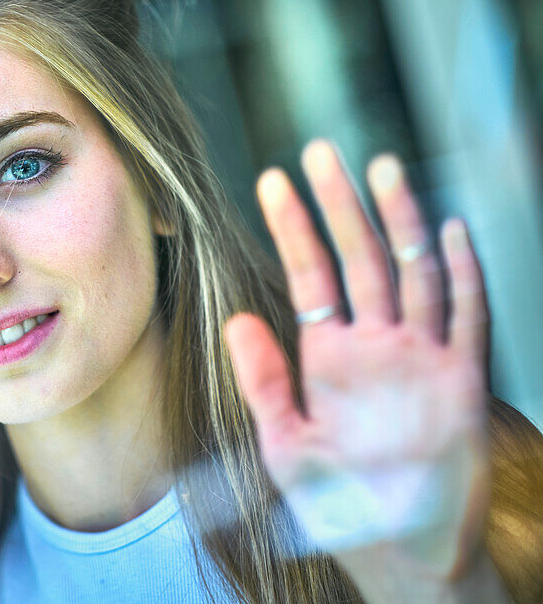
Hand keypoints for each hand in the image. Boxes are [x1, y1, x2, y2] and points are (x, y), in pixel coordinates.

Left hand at [224, 139, 489, 582]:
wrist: (401, 550)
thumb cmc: (340, 503)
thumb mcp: (285, 443)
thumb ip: (262, 381)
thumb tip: (235, 319)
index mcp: (329, 355)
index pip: (309, 275)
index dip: (292, 228)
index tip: (272, 181)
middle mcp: (375, 345)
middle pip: (358, 257)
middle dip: (339, 205)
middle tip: (321, 152)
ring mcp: (420, 357)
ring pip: (411, 272)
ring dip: (397, 221)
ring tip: (381, 169)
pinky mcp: (461, 381)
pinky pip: (466, 317)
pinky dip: (461, 274)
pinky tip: (450, 230)